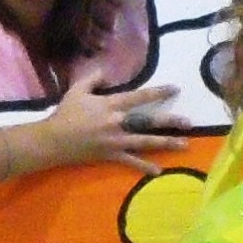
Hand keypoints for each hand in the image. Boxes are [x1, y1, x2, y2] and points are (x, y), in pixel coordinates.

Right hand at [34, 79, 178, 174]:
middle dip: (170, 121)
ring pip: (145, 142)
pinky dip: (144, 167)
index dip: (158, 92)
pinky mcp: (111, 155)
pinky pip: (130, 162)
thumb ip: (93, 78)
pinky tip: (158, 172)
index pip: (139, 96)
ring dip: (166, 143)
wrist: (53, 140)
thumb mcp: (77, 90)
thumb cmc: (65, 114)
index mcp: (111, 104)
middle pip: (148, 121)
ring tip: (184, 145)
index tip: (176, 89)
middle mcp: (117, 122)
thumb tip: (106, 70)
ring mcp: (115, 141)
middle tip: (189, 123)